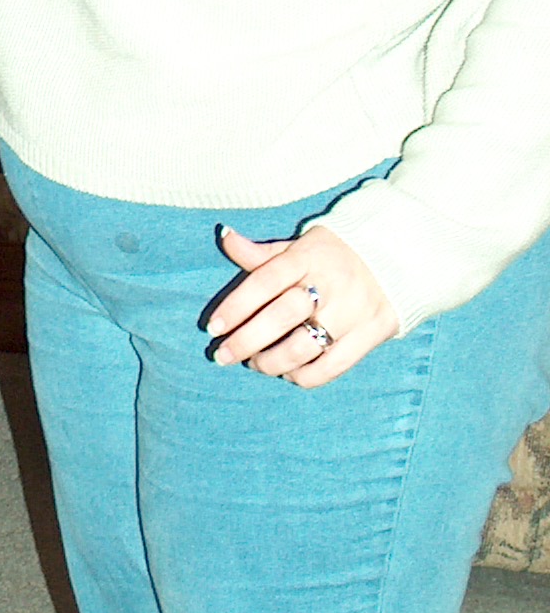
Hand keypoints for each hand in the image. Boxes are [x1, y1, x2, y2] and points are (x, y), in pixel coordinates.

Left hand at [206, 222, 399, 386]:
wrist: (400, 254)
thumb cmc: (334, 254)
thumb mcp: (299, 246)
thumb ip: (261, 253)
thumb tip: (224, 236)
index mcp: (309, 256)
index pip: (264, 281)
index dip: (235, 306)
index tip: (212, 327)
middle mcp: (331, 283)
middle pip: (281, 317)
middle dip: (245, 341)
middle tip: (222, 355)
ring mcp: (354, 310)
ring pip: (303, 348)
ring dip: (271, 363)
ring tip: (255, 363)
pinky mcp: (372, 333)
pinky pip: (332, 367)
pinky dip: (303, 376)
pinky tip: (288, 372)